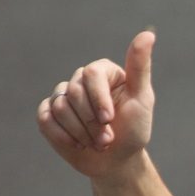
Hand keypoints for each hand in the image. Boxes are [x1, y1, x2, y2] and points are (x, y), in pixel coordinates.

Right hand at [36, 31, 155, 178]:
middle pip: (74, 92)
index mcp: (102, 72)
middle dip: (93, 122)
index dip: (99, 99)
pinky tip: (78, 144)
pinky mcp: (48, 115)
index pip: (91, 74)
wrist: (118, 161)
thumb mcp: (142, 99)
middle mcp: (80, 80)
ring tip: (98, 143)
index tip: (110, 119)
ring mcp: (63, 97)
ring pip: (60, 108)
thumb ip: (140, 67)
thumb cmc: (134, 130)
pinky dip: (64, 137)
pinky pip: (45, 120)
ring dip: (82, 133)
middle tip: (107, 138)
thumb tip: (148, 34)